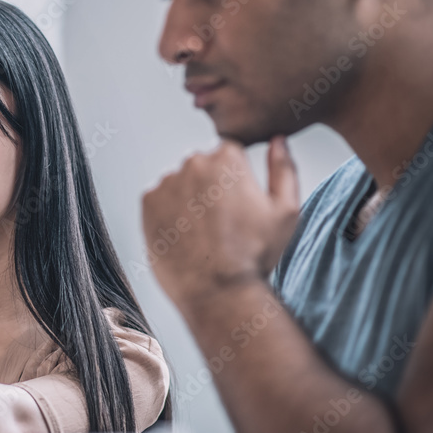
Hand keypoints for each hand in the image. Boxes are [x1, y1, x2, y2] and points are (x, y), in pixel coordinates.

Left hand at [141, 137, 299, 314]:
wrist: (217, 292)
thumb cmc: (254, 254)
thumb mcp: (285, 210)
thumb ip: (283, 168)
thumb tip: (277, 140)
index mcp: (226, 158)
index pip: (228, 154)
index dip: (236, 180)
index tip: (238, 205)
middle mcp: (192, 163)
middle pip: (201, 167)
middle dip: (210, 187)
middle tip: (221, 223)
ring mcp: (166, 183)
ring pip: (179, 184)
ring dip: (187, 200)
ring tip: (202, 233)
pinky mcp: (147, 204)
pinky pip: (159, 201)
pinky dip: (168, 214)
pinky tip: (185, 237)